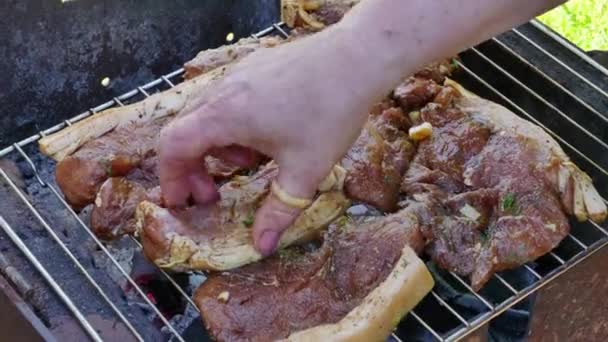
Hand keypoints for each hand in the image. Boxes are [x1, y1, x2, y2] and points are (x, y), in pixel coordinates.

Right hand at [159, 27, 381, 255]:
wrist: (358, 58)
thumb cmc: (329, 113)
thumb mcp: (304, 171)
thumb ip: (279, 211)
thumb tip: (261, 247)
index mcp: (224, 116)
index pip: (172, 146)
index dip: (171, 178)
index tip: (183, 203)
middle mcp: (223, 90)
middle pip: (186, 131)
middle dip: (193, 167)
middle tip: (214, 194)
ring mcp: (238, 73)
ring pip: (208, 114)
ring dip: (219, 146)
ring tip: (253, 161)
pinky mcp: (255, 66)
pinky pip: (228, 99)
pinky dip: (234, 124)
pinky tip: (269, 133)